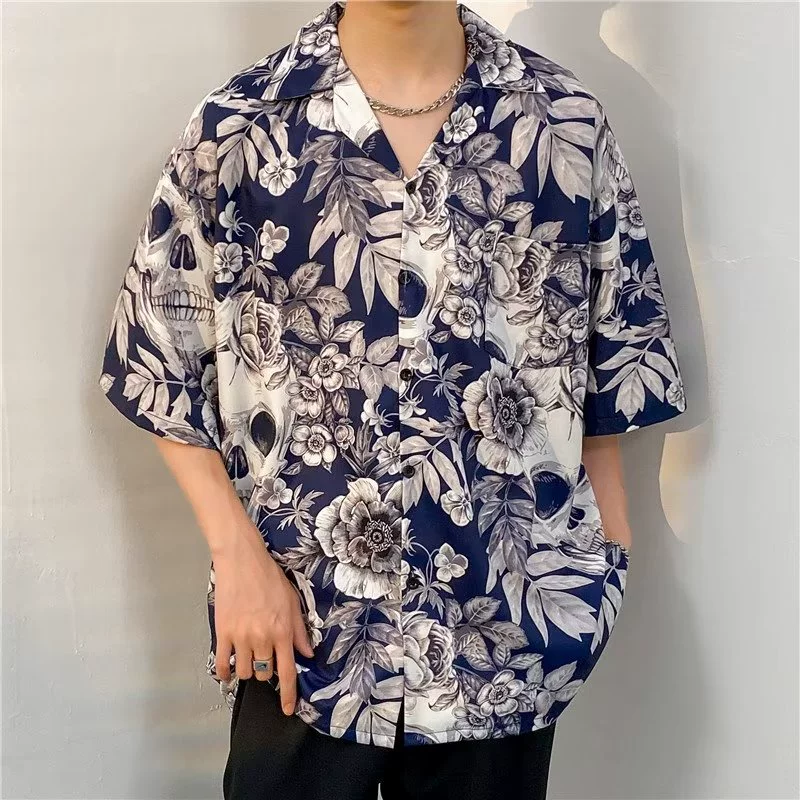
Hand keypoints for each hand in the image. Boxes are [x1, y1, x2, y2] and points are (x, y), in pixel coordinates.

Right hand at [212, 525, 313, 714]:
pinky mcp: (223, 633)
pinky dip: (226, 672)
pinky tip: (229, 670)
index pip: (288, 672)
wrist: (242, 561)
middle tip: (266, 657)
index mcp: (283, 632)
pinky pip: (222, 663)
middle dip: (268, 671)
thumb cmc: (270, 578)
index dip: (288, 695)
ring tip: (250, 656)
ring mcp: (241, 637)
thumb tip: (308, 654)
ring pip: (245, 672)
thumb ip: (299, 631)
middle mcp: (262, 639)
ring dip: (249, 670)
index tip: (287, 709)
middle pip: (265, 673)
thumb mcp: (292, 602)